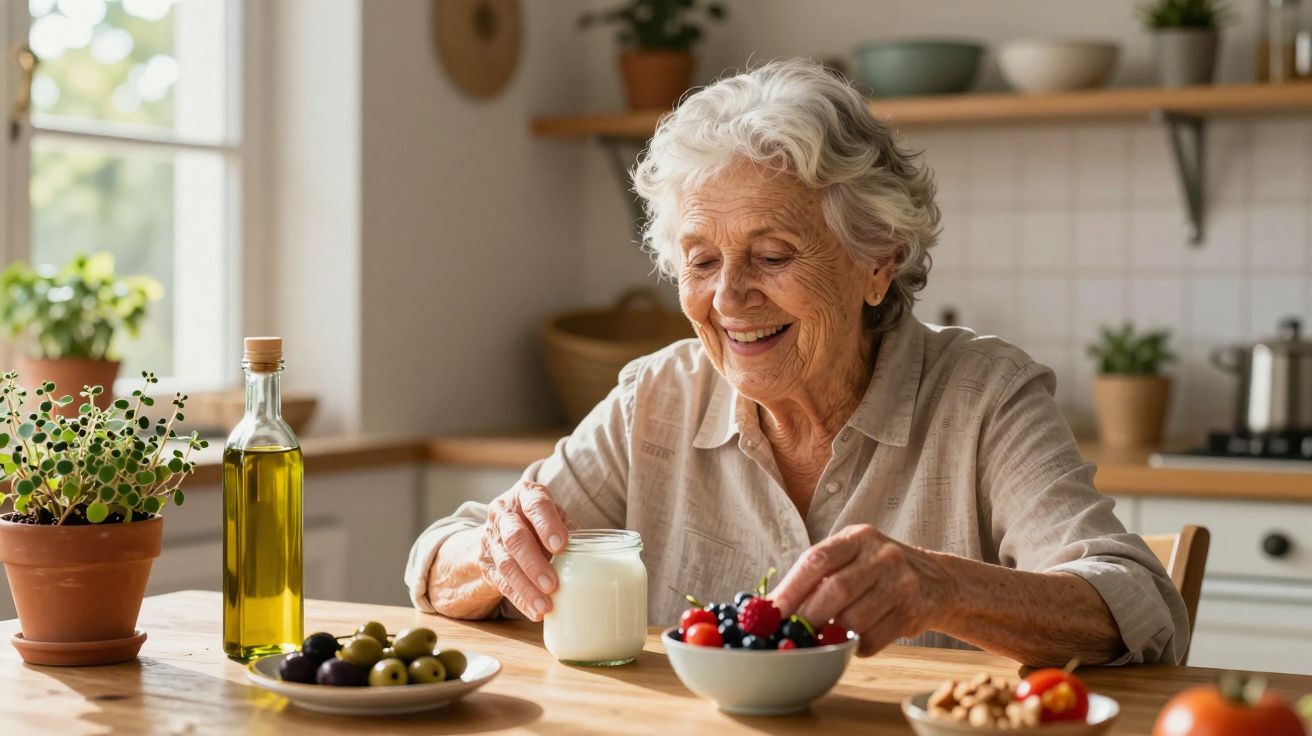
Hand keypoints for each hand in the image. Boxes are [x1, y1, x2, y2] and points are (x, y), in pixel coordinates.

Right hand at [477, 481, 571, 621]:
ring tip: (545, 606)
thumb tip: (594, 553)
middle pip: (515, 537)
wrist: (501, 529)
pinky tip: (533, 611)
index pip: (535, 505)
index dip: (548, 525)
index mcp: (525, 495)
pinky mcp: (486, 563)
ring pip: (506, 564)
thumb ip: (569, 530)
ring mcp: (491, 538)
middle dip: (534, 562)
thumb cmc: (539, 521)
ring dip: (526, 587)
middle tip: (552, 584)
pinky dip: (519, 599)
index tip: (561, 546)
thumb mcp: (554, 517)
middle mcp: (504, 514)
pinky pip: (501, 583)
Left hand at [769, 524, 952, 656]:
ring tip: (826, 635)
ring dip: (833, 634)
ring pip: (854, 619)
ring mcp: (901, 583)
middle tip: (791, 633)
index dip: (791, 588)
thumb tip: (773, 607)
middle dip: (807, 617)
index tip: (770, 611)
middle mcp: (882, 555)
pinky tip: (856, 639)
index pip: (817, 559)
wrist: (938, 582)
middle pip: (835, 590)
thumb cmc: (880, 570)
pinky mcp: (913, 612)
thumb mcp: (855, 555)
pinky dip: (856, 645)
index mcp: (858, 536)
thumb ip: (821, 573)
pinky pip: (873, 638)